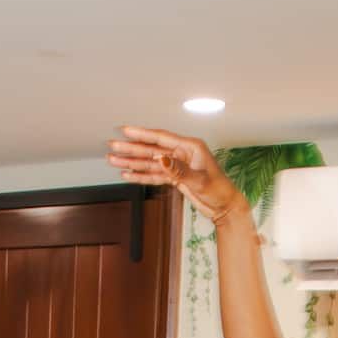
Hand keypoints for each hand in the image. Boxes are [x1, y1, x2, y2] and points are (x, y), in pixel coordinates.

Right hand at [107, 127, 241, 225]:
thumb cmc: (219, 190)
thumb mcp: (199, 180)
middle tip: (113, 146)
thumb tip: (161, 160)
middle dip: (131, 148)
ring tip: (113, 159)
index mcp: (190, 147)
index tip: (125, 130)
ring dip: (132, 162)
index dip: (142, 134)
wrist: (225, 207)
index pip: (161, 138)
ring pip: (150, 162)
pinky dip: (141, 175)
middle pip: (151, 149)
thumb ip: (179, 170)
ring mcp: (177, 166)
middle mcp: (181, 154)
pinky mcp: (175, 178)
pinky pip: (154, 175)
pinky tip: (127, 174)